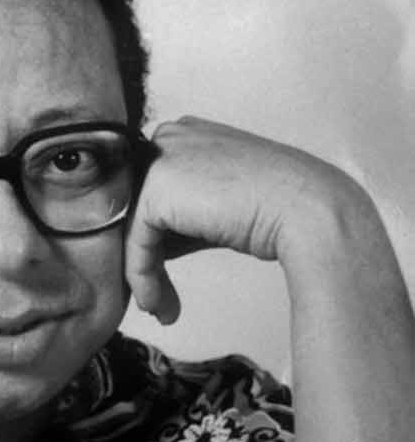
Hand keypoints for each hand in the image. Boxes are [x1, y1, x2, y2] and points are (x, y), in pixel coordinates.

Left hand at [124, 116, 366, 323]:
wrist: (309, 211)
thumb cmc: (275, 210)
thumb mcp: (215, 207)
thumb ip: (179, 218)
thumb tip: (147, 251)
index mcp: (184, 133)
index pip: (149, 190)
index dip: (152, 237)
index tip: (160, 275)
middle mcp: (168, 136)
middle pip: (135, 207)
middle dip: (143, 256)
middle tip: (157, 298)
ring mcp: (160, 157)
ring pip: (132, 226)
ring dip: (143, 275)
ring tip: (160, 308)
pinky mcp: (156, 187)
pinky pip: (136, 242)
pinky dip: (143, 277)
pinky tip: (156, 303)